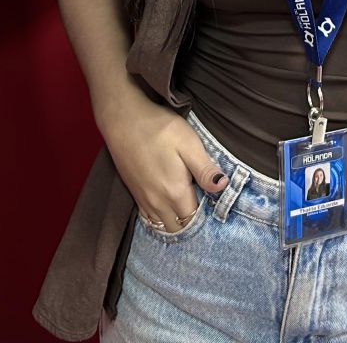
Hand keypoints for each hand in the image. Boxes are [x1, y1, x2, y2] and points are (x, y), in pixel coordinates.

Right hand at [99, 95, 227, 232]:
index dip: (207, 213)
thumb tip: (223, 187)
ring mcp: (143, 200)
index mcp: (175, 192)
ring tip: (186, 204)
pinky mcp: (134, 193)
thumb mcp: (189, 143)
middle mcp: (158, 203)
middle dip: (191, 221)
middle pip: (179, 227)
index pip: (195, 218)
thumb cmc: (159, 128)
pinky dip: (160, 218)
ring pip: (163, 226)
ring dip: (176, 222)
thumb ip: (205, 170)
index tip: (213, 201)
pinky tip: (167, 204)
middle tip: (201, 201)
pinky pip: (149, 219)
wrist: (123, 119)